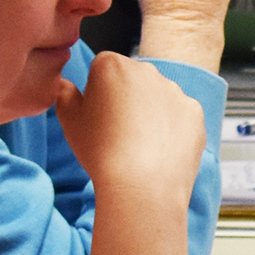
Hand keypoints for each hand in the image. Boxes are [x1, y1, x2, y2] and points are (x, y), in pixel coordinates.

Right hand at [55, 52, 206, 254]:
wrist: (141, 188)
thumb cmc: (98, 157)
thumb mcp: (67, 124)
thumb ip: (61, 98)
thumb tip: (57, 86)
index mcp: (112, 66)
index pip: (101, 69)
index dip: (97, 98)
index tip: (95, 125)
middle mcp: (148, 71)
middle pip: (133, 82)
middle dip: (126, 105)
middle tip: (115, 141)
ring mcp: (176, 93)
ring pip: (159, 101)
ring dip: (150, 120)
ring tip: (137, 154)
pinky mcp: (197, 116)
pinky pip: (180, 121)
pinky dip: (172, 136)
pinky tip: (160, 158)